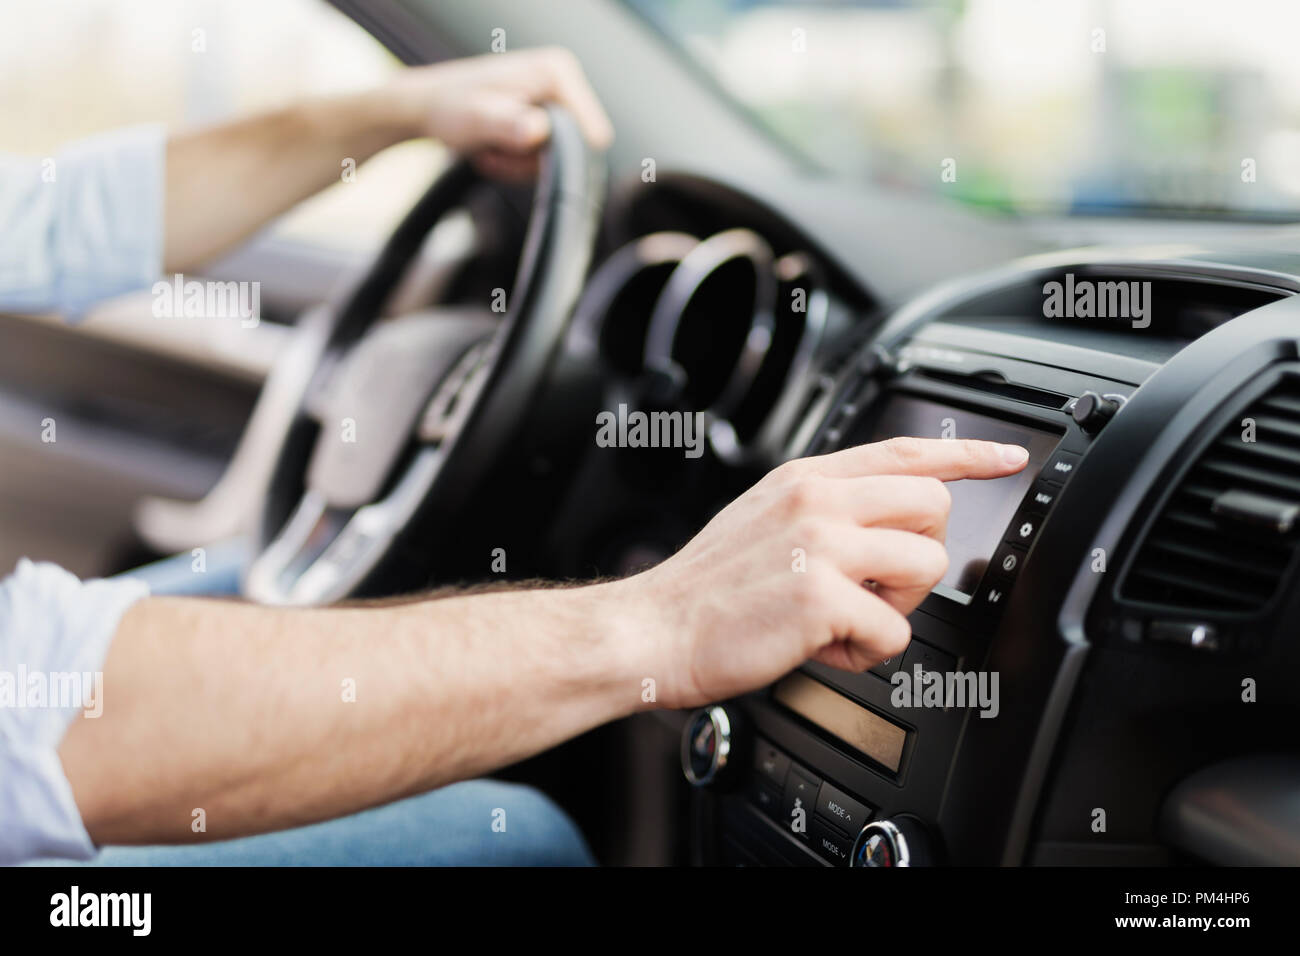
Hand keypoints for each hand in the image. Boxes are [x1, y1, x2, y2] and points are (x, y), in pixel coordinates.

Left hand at [387, 48, 613, 179]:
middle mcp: (562, 80)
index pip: (591, 135)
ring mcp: (553, 98)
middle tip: (497, 152)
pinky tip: (494, 147)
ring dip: (521, 164)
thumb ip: (509, 124)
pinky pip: (543, 155)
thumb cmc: (448, 106)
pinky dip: (517, 161)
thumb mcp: (478, 118)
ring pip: (557, 159)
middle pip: (574, 150)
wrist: (426, 106)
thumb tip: (539, 132)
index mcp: (558, 72)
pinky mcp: (544, 114)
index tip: (519, 150)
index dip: (558, 156)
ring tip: (491, 149)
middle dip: (533, 161)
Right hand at [609, 437, 1029, 710]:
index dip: (968, 454)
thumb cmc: (706, 589)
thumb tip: (881, 525)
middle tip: (879, 585)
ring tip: (847, 618)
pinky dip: (866, 652)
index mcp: (806, 479)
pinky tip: (824, 647)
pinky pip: (895, 632)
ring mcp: (822, 544)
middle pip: (935, 507)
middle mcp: (818, 500)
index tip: (1007, 458)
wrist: (654, 629)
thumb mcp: (763, 518)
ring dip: (898, 606)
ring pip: (928, 566)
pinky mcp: (822, 596)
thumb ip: (821, 508)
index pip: (906, 450)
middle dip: (923, 555)